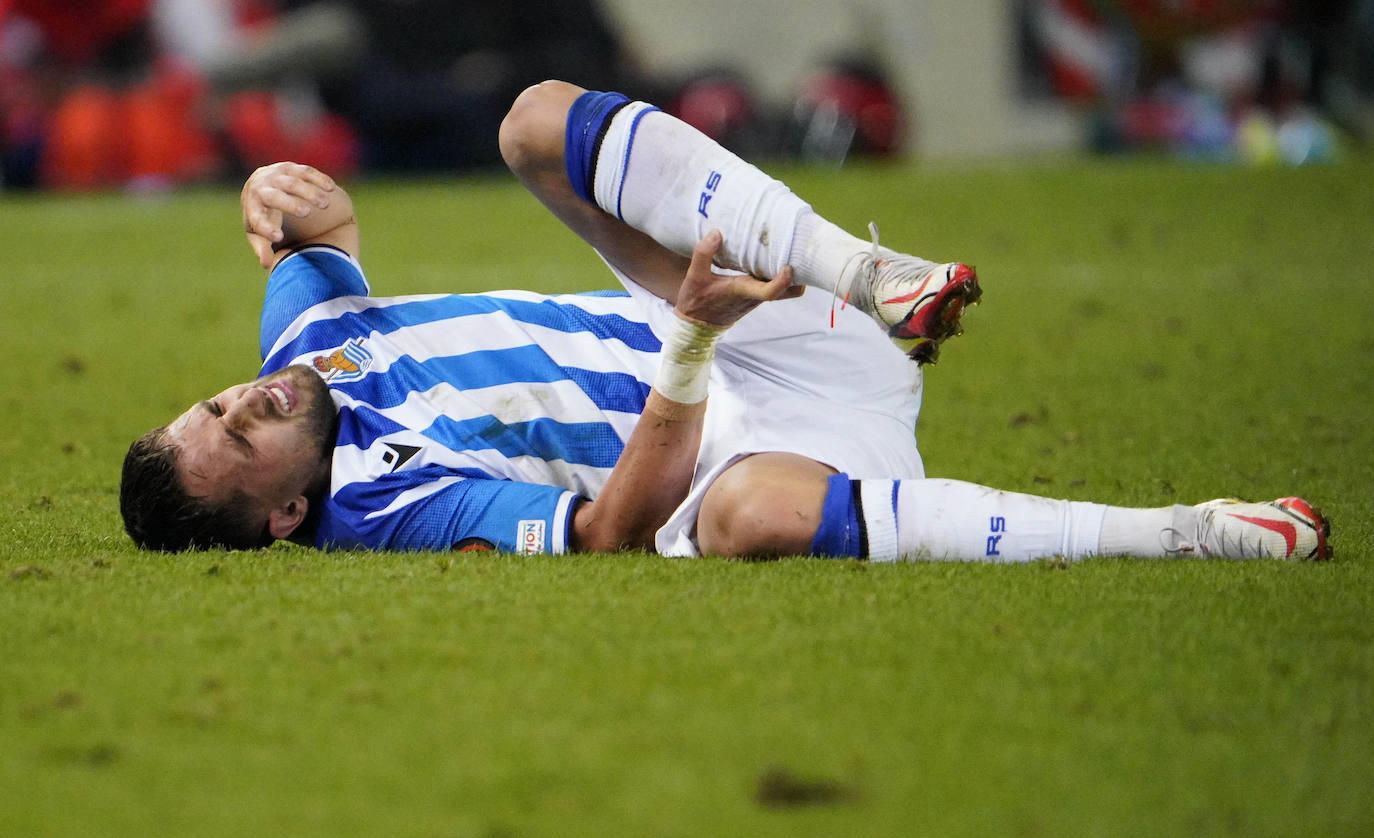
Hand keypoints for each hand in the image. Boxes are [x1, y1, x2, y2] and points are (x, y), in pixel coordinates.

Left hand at [241, 162, 336, 267]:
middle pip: (274, 196)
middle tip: (305, 213)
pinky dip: (318, 179)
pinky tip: (331, 188)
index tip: (278, 237)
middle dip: (289, 204)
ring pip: (292, 182)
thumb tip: (265, 265)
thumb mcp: (257, 233)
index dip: (266, 228)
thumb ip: (262, 247)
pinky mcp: (290, 168)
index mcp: (252, 208)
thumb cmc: (261, 214)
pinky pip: (305, 171)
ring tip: (326, 205)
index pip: (257, 219)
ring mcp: (276, 175)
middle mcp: (261, 188)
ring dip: (309, 192)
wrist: (259, 184)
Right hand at [672, 230, 802, 327]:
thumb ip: (703, 254)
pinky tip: (775, 255)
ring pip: (788, 289)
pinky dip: (781, 273)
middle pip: (791, 291)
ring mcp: (759, 297)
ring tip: (790, 247)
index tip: (788, 267)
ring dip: (793, 273)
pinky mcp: (757, 295)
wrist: (698, 325)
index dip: (783, 281)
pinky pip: (778, 286)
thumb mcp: (694, 276)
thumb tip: (716, 233)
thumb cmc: (697, 301)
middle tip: (799, 248)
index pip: (770, 292)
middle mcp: (756, 295)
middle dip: (800, 273)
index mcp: (742, 291)